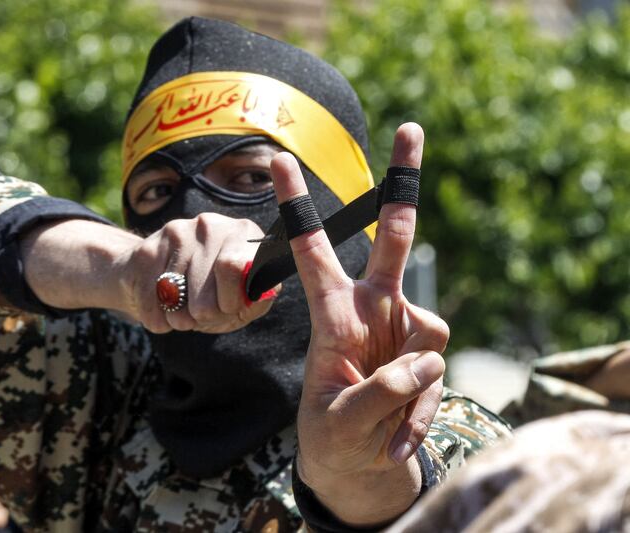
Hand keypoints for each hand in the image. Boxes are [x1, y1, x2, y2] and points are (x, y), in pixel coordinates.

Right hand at [118, 213, 276, 332]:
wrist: (166, 277)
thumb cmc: (216, 293)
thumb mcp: (244, 300)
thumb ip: (258, 298)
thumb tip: (258, 293)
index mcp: (244, 233)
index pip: (233, 267)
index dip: (230, 301)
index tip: (229, 308)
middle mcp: (211, 225)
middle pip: (205, 297)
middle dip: (205, 317)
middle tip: (205, 312)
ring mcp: (177, 233)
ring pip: (176, 303)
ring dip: (180, 319)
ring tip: (185, 307)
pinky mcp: (147, 249)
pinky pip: (152, 305)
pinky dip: (158, 319)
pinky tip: (164, 307)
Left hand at [272, 123, 447, 524]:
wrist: (356, 462)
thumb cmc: (333, 433)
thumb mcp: (339, 421)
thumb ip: (380, 393)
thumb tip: (426, 363)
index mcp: (333, 314)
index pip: (311, 252)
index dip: (297, 209)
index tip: (279, 161)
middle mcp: (372, 307)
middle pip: (393, 241)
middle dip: (401, 187)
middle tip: (410, 129)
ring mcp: (404, 328)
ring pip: (430, 333)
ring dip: (410, 389)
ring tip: (379, 426)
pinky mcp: (429, 355)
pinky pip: (438, 377)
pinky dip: (419, 416)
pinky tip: (394, 441)